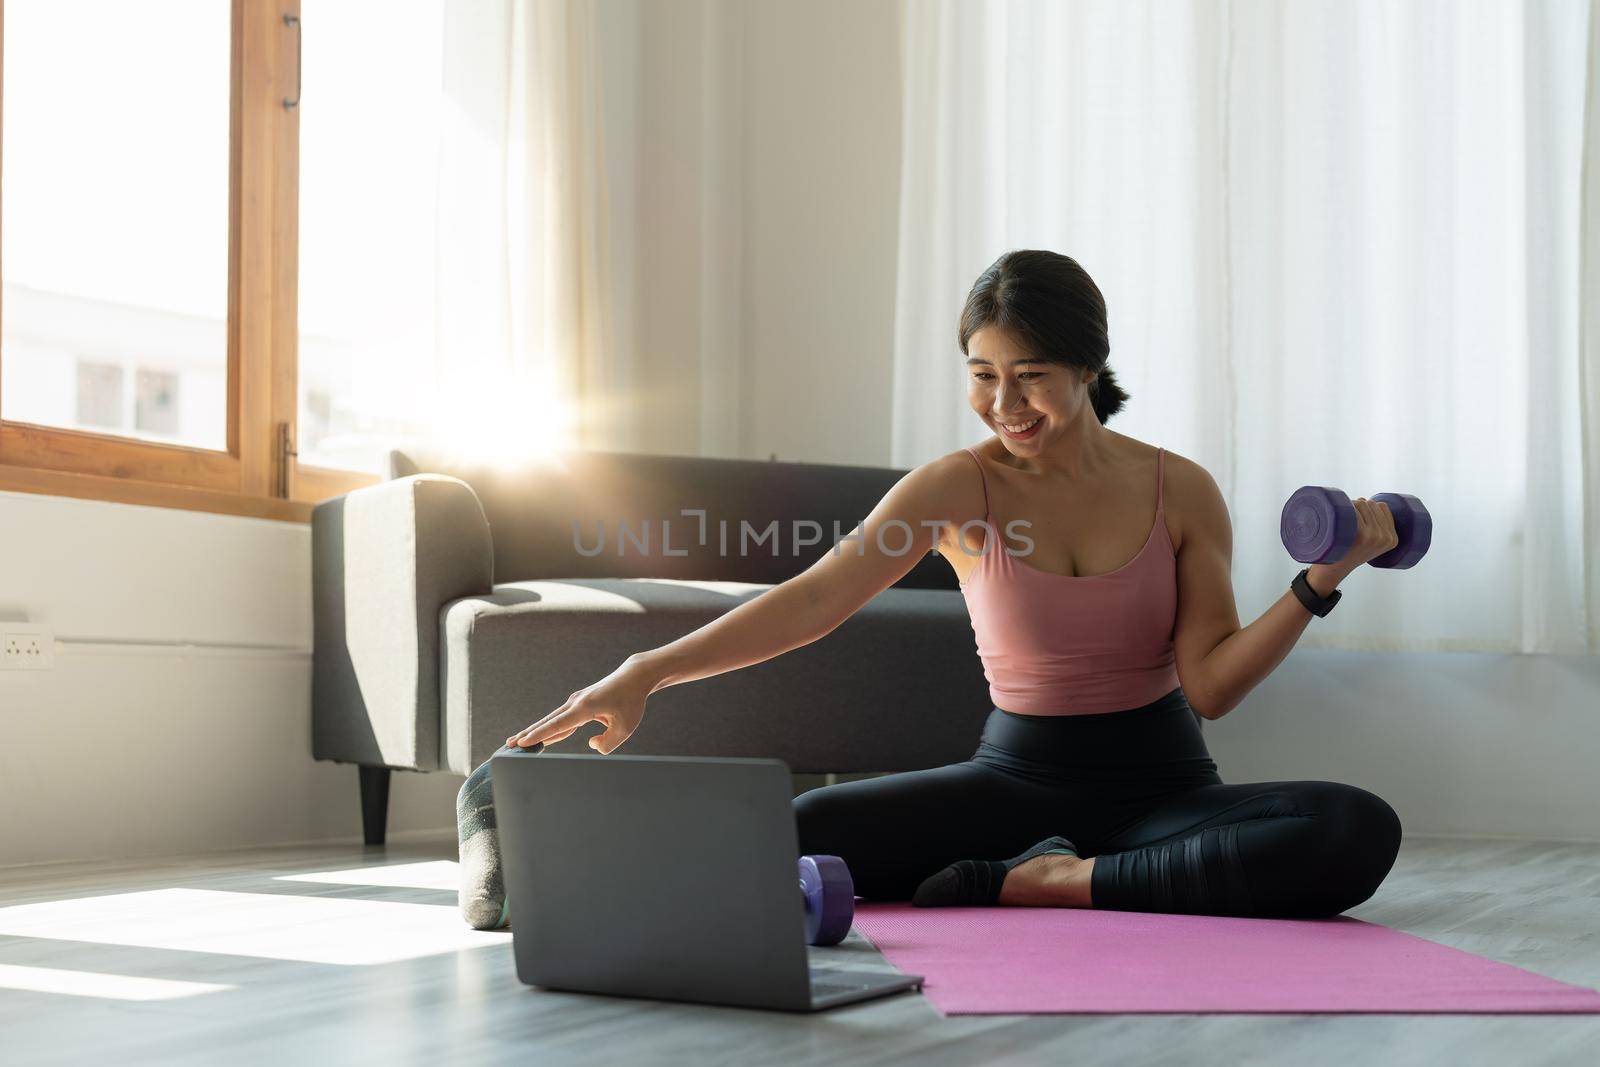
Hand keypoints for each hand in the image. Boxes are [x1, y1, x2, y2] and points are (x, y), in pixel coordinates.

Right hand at [506, 657, 655, 754]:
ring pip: (551, 720)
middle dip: (528, 734)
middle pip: (548, 722)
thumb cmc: (631, 702)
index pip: (558, 725)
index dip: (540, 735)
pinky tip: (539, 738)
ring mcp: (575, 702)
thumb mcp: (625, 728)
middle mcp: (576, 703)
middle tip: (509, 746)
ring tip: (516, 742)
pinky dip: (548, 728)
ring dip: (535, 731)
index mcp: (586, 707)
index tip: (523, 743)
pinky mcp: (578, 704)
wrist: (633, 678)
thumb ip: (607, 743)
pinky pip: (560, 719)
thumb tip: (591, 745)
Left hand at [1343, 497, 1399, 566]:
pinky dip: (1346, 507)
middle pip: (1371, 504)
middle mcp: (1386, 537)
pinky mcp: (1362, 535)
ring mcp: (1374, 536)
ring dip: (1350, 504)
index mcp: (1392, 539)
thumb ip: (1379, 530)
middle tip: (1346, 516)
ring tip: (1341, 516)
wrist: (1333, 570)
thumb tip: (1373, 505)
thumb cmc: (1349, 553)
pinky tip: (1339, 515)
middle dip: (1358, 504)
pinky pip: (1355, 510)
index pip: (1383, 507)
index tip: (1357, 514)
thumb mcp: (1372, 546)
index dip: (1368, 506)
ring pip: (1362, 503)